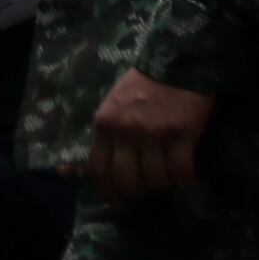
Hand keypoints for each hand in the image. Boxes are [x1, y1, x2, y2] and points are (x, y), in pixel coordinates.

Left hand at [84, 67, 213, 203]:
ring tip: (167, 177)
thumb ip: (101, 136)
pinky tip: (185, 175)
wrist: (177, 60)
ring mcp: (156, 133)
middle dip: (136, 191)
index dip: (108, 191)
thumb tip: (74, 171)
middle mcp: (127, 130)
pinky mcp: (183, 133)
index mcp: (106, 123)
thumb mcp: (112, 106)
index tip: (118, 199)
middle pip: (127, 180)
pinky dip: (184, 179)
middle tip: (145, 190)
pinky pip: (181, 171)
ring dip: (162, 184)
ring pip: (155, 179)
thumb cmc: (143, 85)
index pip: (99, 169)